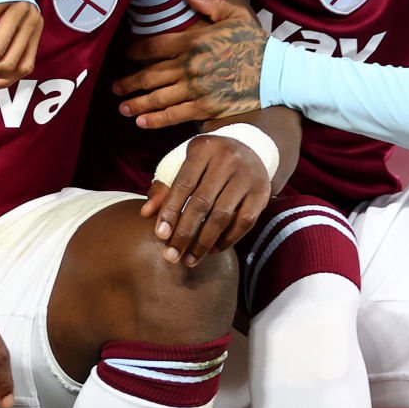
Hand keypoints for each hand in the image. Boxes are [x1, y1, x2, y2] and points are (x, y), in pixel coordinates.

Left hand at [113, 0, 266, 128]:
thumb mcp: (235, 15)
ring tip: (122, 108)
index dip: (135, 51)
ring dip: (136, 103)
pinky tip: (141, 122)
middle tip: (115, 88)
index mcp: (192, 40)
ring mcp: (196, 88)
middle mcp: (189, 65)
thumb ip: (209, 3)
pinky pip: (174, 115)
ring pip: (157, 97)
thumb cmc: (254, 43)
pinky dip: (155, 119)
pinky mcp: (205, 108)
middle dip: (128, 82)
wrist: (275, 72)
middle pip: (149, 75)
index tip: (126, 55)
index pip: (153, 46)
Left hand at [141, 133, 273, 266]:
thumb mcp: (183, 164)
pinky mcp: (262, 192)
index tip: (159, 235)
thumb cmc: (207, 162)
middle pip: (202, 203)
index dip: (170, 211)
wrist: (250, 147)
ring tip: (189, 259)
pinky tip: (213, 250)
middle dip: (185, 233)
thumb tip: (145, 213)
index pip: (183, 184)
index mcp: (203, 148)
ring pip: (223, 215)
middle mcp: (228, 158)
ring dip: (204, 243)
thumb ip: (164, 188)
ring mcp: (248, 175)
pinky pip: (244, 222)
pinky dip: (227, 240)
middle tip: (171, 256)